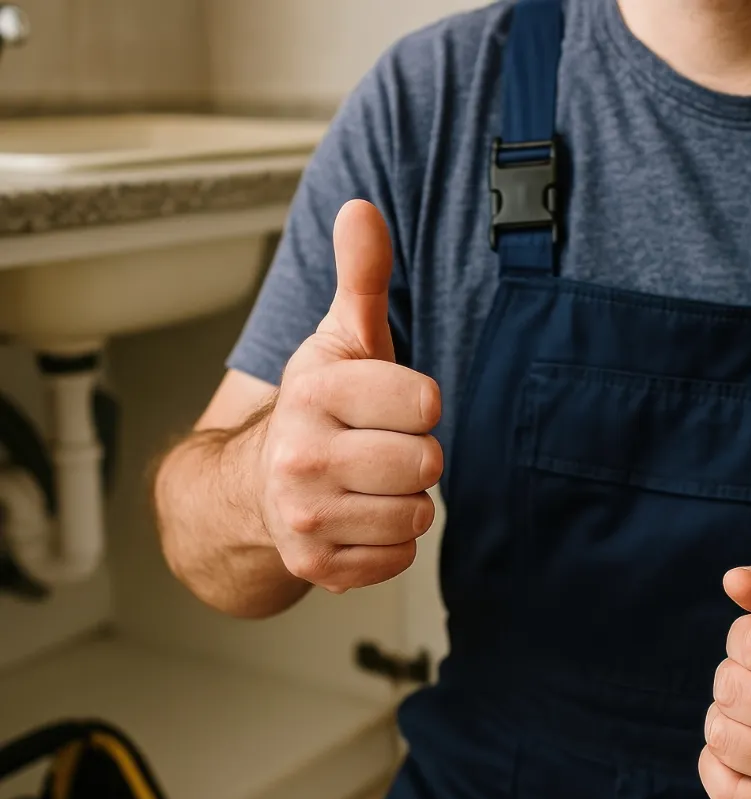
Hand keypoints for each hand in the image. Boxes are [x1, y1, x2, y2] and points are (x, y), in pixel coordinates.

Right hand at [257, 200, 441, 592]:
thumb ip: (360, 278)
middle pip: (425, 464)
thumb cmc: (319, 410)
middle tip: (378, 448)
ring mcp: (305, 517)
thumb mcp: (341, 339)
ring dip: (405, 501)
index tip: (390, 404)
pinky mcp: (316, 567)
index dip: (418, 405)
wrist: (256, 485)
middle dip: (414, 456)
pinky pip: (400, 558)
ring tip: (367, 483)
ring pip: (417, 516)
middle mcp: (301, 457)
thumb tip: (361, 209)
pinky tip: (359, 518)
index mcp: (313, 393)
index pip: (425, 404)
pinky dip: (390, 543)